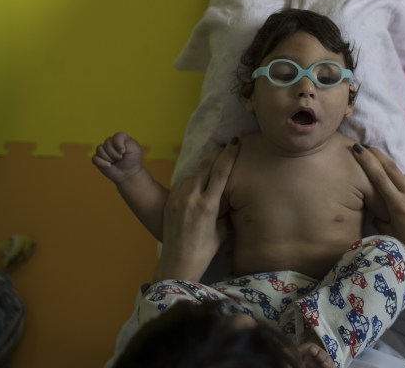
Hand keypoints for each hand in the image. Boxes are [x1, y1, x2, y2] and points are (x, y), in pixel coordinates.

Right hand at [92, 132, 144, 185]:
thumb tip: (116, 147)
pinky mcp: (98, 159)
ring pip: (99, 149)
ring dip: (108, 158)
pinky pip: (94, 158)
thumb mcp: (135, 149)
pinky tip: (109, 166)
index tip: (123, 152)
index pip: (116, 136)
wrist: (128, 174)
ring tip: (114, 162)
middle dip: (114, 153)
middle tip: (120, 159)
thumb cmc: (133, 160)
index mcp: (120, 138)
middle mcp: (111, 142)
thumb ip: (126, 142)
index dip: (119, 144)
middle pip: (107, 143)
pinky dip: (101, 163)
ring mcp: (104, 150)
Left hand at [152, 139, 239, 282]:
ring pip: (194, 174)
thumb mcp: (222, 231)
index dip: (229, 155)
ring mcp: (178, 198)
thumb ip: (224, 211)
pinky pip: (183, 183)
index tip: (235, 142)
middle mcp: (192, 198)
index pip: (221, 172)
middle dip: (217, 153)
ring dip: (204, 170)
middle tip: (226, 145)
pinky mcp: (170, 201)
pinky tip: (197, 187)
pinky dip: (193, 181)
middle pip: (206, 165)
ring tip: (213, 169)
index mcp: (208, 205)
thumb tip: (228, 197)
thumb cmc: (204, 251)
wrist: (177, 262)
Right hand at [353, 144, 404, 295]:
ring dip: (394, 175)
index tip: (358, 148)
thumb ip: (381, 218)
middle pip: (392, 169)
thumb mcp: (390, 234)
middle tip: (367, 147)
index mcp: (399, 204)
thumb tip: (379, 209)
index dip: (367, 161)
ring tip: (386, 178)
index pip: (379, 176)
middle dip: (378, 156)